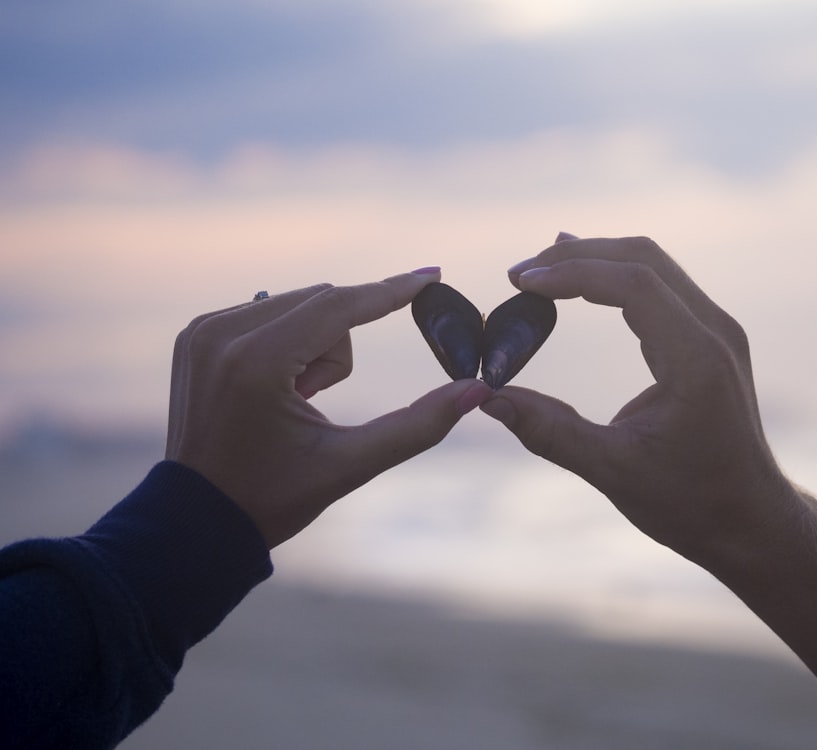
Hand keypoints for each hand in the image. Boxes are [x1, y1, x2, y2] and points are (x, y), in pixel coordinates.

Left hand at [166, 272, 492, 547]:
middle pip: (322, 303)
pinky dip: (286, 343)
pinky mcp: (195, 334)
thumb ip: (418, 426)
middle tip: (313, 402)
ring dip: (313, 346)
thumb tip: (477, 390)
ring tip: (291, 402)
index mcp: (255, 364)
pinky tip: (270, 391)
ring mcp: (202, 331)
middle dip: (338, 350)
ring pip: (298, 304)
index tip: (433, 275)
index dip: (392, 291)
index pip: (338, 305)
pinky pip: (268, 312)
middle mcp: (221, 333)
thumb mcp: (350, 466)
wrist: (198, 521)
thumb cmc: (272, 498)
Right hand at [481, 236, 797, 567]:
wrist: (750, 520)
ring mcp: (717, 332)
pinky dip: (615, 278)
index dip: (572, 273)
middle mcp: (715, 332)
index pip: (634, 283)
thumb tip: (486, 398)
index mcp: (697, 360)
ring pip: (653, 266)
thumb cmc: (690, 502)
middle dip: (577, 256)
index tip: (521, 283)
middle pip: (643, 258)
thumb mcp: (613, 471)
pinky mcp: (710, 340)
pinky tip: (582, 282)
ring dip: (595, 260)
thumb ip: (549, 431)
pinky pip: (661, 287)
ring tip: (539, 270)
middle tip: (519, 274)